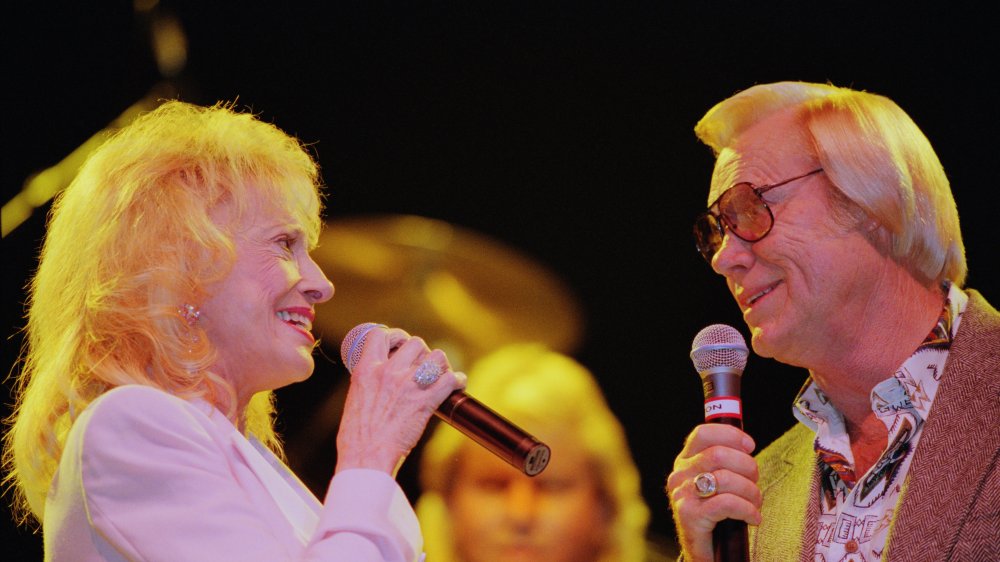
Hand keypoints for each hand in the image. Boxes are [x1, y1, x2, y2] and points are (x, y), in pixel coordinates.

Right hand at [335, 326, 465, 474]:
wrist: (365, 458)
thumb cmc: (356, 438)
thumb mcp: (355, 399)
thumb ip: (369, 384)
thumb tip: (380, 382)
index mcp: (366, 370)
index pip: (381, 335)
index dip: (395, 336)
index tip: (401, 345)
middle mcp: (387, 372)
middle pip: (415, 343)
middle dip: (423, 352)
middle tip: (425, 366)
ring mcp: (407, 385)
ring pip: (437, 356)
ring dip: (442, 365)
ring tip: (442, 374)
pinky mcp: (425, 401)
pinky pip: (450, 380)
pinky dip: (458, 381)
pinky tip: (457, 385)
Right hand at [665, 424, 761, 561]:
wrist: (706, 553)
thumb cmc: (716, 516)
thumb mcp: (716, 484)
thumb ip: (724, 463)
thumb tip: (746, 444)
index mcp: (685, 461)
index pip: (703, 434)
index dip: (731, 435)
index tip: (750, 446)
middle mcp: (679, 475)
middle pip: (719, 454)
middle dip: (747, 467)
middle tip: (754, 482)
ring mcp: (683, 495)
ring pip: (725, 478)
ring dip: (751, 491)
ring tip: (755, 504)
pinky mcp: (690, 516)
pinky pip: (726, 504)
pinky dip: (747, 510)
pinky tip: (753, 518)